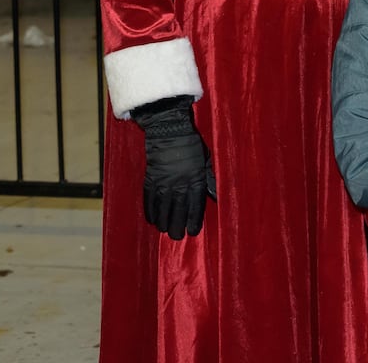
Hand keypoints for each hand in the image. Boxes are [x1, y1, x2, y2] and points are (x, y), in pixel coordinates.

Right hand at [131, 95, 215, 239]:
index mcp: (195, 177)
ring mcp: (163, 181)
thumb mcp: (206, 160)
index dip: (193, 219)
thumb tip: (217, 196)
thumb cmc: (192, 145)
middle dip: (178, 225)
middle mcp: (178, 182)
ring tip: (165, 231)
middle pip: (178, 209)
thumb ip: (210, 179)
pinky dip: (150, 210)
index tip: (193, 231)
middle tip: (177, 237)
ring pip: (163, 207)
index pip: (195, 204)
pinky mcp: (150, 177)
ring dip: (164, 221)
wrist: (169, 130)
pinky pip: (149, 198)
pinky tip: (152, 220)